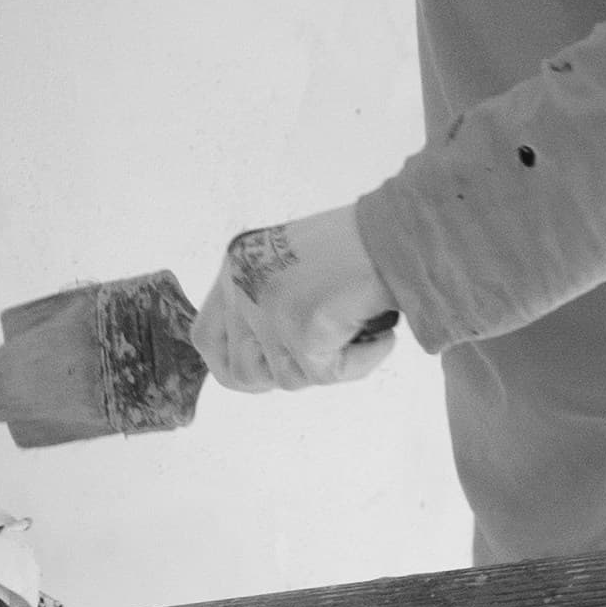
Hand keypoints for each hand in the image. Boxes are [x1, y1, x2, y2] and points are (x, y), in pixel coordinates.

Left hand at [193, 204, 400, 394]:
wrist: (400, 228)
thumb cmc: (362, 245)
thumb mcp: (292, 268)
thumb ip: (268, 304)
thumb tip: (268, 358)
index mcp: (237, 268)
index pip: (205, 338)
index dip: (231, 365)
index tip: (264, 371)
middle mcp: (244, 286)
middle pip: (243, 371)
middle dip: (286, 372)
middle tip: (326, 353)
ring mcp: (269, 308)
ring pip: (289, 378)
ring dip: (331, 364)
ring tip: (361, 328)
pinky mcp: (301, 328)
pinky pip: (328, 375)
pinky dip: (362, 361)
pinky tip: (381, 332)